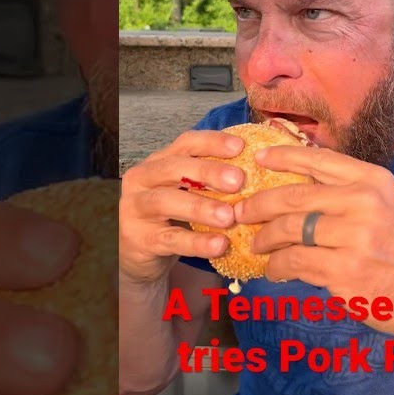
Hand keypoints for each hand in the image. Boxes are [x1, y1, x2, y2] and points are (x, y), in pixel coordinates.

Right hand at [119, 130, 246, 285]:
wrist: (138, 251)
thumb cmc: (171, 215)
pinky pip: (170, 239)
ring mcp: (135, 208)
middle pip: (174, 168)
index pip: (185, 143)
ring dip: (201, 207)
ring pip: (166, 202)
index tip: (241, 147)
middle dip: (207, 172)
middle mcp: (142, 178)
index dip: (212, 142)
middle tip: (239, 180)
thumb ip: (210, 180)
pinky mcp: (139, 238)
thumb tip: (258, 169)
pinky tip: (220, 245)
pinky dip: (196, 242)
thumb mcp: (186, 191)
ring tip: (230, 217)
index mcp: (159, 161)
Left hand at [238, 146, 393, 344]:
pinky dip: (277, 266)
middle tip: (241, 211)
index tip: (258, 159)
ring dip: (265, 238)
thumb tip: (295, 179)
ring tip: (257, 244)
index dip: (283, 156)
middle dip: (260, 204)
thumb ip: (347, 189)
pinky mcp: (344, 271)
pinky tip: (274, 270)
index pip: (319, 159)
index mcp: (374, 181)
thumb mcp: (385, 203)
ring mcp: (355, 238)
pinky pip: (295, 262)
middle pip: (295, 196)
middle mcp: (365, 203)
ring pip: (290, 230)